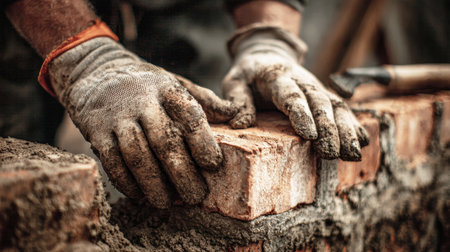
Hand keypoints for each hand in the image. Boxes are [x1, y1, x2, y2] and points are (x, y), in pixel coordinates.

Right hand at [48, 37, 236, 207]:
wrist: (97, 72)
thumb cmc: (146, 85)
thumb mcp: (175, 83)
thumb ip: (205, 100)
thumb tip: (237, 115)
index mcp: (167, 89)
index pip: (189, 114)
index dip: (202, 141)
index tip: (213, 164)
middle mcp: (143, 102)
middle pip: (164, 141)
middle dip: (182, 173)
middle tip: (196, 196)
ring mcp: (118, 117)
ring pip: (137, 155)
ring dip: (153, 183)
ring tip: (166, 203)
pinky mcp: (97, 132)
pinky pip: (112, 162)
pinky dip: (126, 182)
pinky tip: (140, 195)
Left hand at [222, 25, 368, 160]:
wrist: (268, 55)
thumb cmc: (248, 74)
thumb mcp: (234, 81)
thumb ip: (238, 101)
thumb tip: (241, 125)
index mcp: (276, 76)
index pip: (291, 95)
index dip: (301, 114)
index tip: (310, 136)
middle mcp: (301, 81)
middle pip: (319, 102)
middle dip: (328, 128)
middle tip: (332, 154)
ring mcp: (315, 87)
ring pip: (335, 105)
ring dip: (345, 130)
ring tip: (351, 155)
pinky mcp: (323, 95)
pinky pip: (342, 108)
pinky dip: (353, 125)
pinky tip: (362, 142)